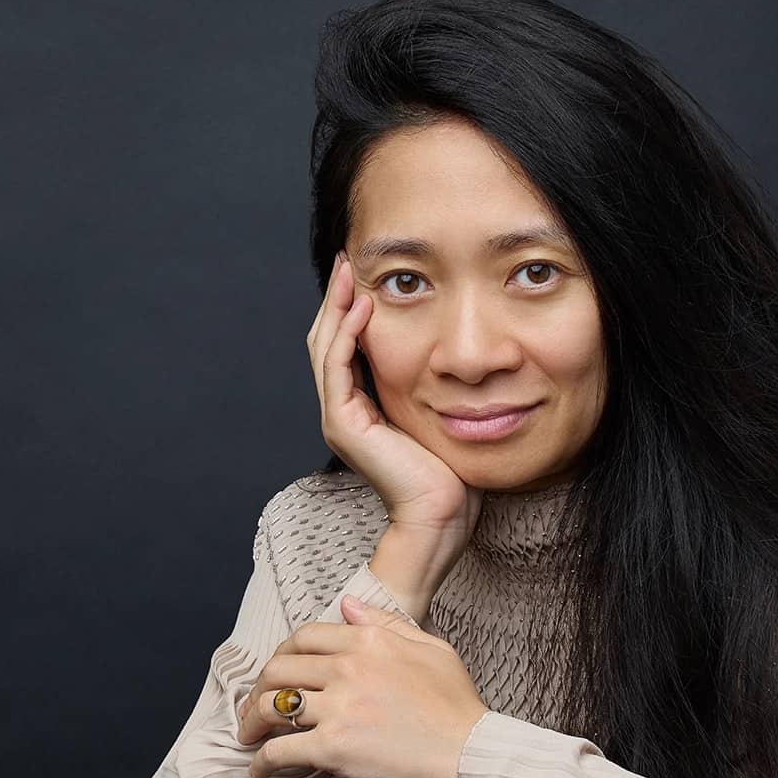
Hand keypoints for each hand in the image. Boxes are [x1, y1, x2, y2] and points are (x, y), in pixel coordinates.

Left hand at [235, 594, 489, 777]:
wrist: (474, 758)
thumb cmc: (459, 709)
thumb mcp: (433, 650)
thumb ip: (386, 623)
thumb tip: (347, 605)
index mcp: (370, 640)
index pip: (305, 637)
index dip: (282, 655)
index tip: (277, 674)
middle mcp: (348, 666)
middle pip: (278, 669)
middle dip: (259, 688)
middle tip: (255, 707)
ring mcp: (338, 706)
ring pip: (272, 705)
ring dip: (252, 722)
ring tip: (250, 737)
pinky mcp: (332, 747)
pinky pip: (279, 750)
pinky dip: (262, 761)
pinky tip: (260, 769)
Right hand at [308, 253, 483, 610]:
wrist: (441, 517)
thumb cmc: (450, 476)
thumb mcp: (440, 416)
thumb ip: (432, 387)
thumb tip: (450, 354)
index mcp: (360, 410)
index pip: (345, 347)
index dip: (350, 309)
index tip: (364, 275)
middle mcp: (343, 411)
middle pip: (328, 340)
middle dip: (337, 298)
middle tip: (348, 260)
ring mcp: (340, 418)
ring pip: (326, 347)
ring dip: (337, 306)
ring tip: (350, 272)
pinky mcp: (343, 424)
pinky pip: (338, 366)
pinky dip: (348, 333)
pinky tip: (363, 306)